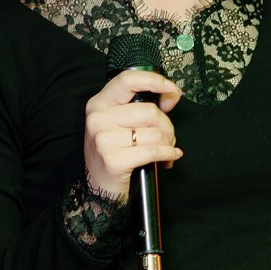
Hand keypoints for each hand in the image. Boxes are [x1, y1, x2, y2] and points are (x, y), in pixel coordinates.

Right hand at [84, 69, 182, 201]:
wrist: (98, 190)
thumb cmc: (114, 155)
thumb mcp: (120, 125)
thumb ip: (142, 107)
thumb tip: (170, 95)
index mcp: (99, 104)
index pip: (128, 80)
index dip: (155, 81)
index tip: (172, 90)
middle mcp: (98, 118)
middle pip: (150, 111)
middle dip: (167, 126)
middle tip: (168, 138)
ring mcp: (104, 139)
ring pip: (155, 133)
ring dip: (168, 144)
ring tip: (165, 150)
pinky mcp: (114, 159)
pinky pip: (154, 151)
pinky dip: (168, 155)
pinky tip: (169, 158)